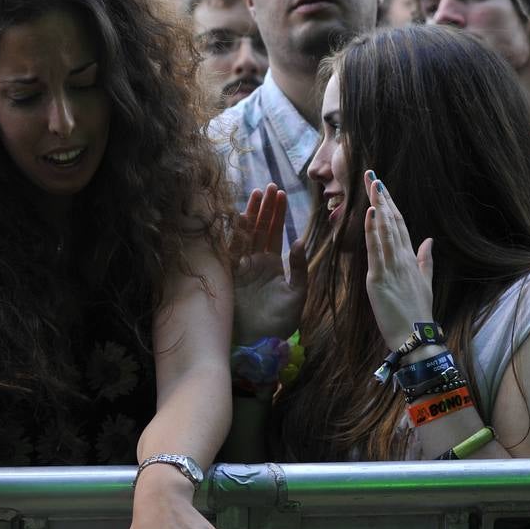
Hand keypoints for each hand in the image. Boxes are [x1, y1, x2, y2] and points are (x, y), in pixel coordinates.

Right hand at [229, 184, 307, 343]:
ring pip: (245, 234)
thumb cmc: (280, 323)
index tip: (280, 194)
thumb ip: (299, 268)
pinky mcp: (228, 276)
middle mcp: (254, 263)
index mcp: (272, 265)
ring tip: (256, 193)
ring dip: (250, 214)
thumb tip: (301, 241)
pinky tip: (236, 215)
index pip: (274, 233)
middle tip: (269, 186)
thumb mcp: (297, 294)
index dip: (277, 214)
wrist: (259, 343)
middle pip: (259, 229)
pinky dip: (232, 233)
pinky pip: (229, 250)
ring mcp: (240, 267)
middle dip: (264, 208)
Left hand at [363, 171, 433, 349]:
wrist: (416, 338)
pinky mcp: (379, 278)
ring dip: (379, 206)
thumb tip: (429, 240)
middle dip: (382, 198)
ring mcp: (391, 267)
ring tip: (373, 184)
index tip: (381, 185)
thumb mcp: (424, 282)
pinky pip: (376, 251)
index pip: (400, 224)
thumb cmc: (418, 312)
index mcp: (410, 259)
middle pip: (392, 222)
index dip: (390, 203)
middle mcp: (402, 258)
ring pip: (385, 231)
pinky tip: (371, 213)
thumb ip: (426, 260)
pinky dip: (373, 231)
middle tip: (372, 175)